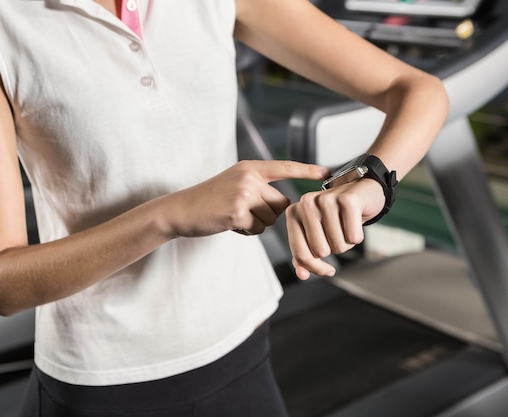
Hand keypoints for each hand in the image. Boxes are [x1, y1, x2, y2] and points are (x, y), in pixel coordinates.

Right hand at [164, 160, 327, 237]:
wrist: (180, 210)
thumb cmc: (208, 201)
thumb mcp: (234, 184)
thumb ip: (258, 188)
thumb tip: (284, 205)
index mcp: (249, 168)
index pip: (284, 167)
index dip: (307, 170)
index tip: (327, 173)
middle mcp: (249, 177)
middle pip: (281, 203)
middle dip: (267, 214)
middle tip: (242, 212)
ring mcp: (243, 193)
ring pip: (271, 218)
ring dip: (256, 224)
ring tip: (234, 217)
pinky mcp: (238, 212)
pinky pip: (258, 229)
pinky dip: (246, 231)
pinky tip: (229, 223)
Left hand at [286, 178, 385, 278]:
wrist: (361, 190)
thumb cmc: (336, 215)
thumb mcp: (316, 234)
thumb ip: (305, 255)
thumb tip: (302, 275)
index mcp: (293, 213)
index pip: (300, 253)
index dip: (315, 268)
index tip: (327, 270)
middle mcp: (305, 204)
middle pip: (321, 252)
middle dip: (334, 249)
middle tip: (338, 233)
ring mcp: (325, 200)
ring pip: (338, 246)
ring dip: (347, 242)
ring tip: (346, 226)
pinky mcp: (347, 200)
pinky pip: (353, 237)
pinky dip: (358, 236)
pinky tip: (356, 222)